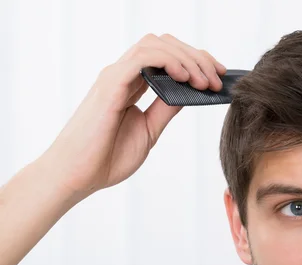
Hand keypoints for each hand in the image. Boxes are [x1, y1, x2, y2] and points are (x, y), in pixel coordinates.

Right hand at [45, 33, 225, 198]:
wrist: (77, 176)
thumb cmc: (106, 158)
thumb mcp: (149, 131)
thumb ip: (165, 109)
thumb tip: (188, 93)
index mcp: (132, 85)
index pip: (167, 57)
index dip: (196, 61)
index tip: (219, 77)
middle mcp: (123, 76)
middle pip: (165, 45)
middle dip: (197, 57)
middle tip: (218, 79)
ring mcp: (115, 77)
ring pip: (156, 45)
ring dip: (187, 58)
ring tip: (204, 81)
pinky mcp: (110, 85)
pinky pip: (142, 58)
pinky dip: (168, 61)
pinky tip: (184, 77)